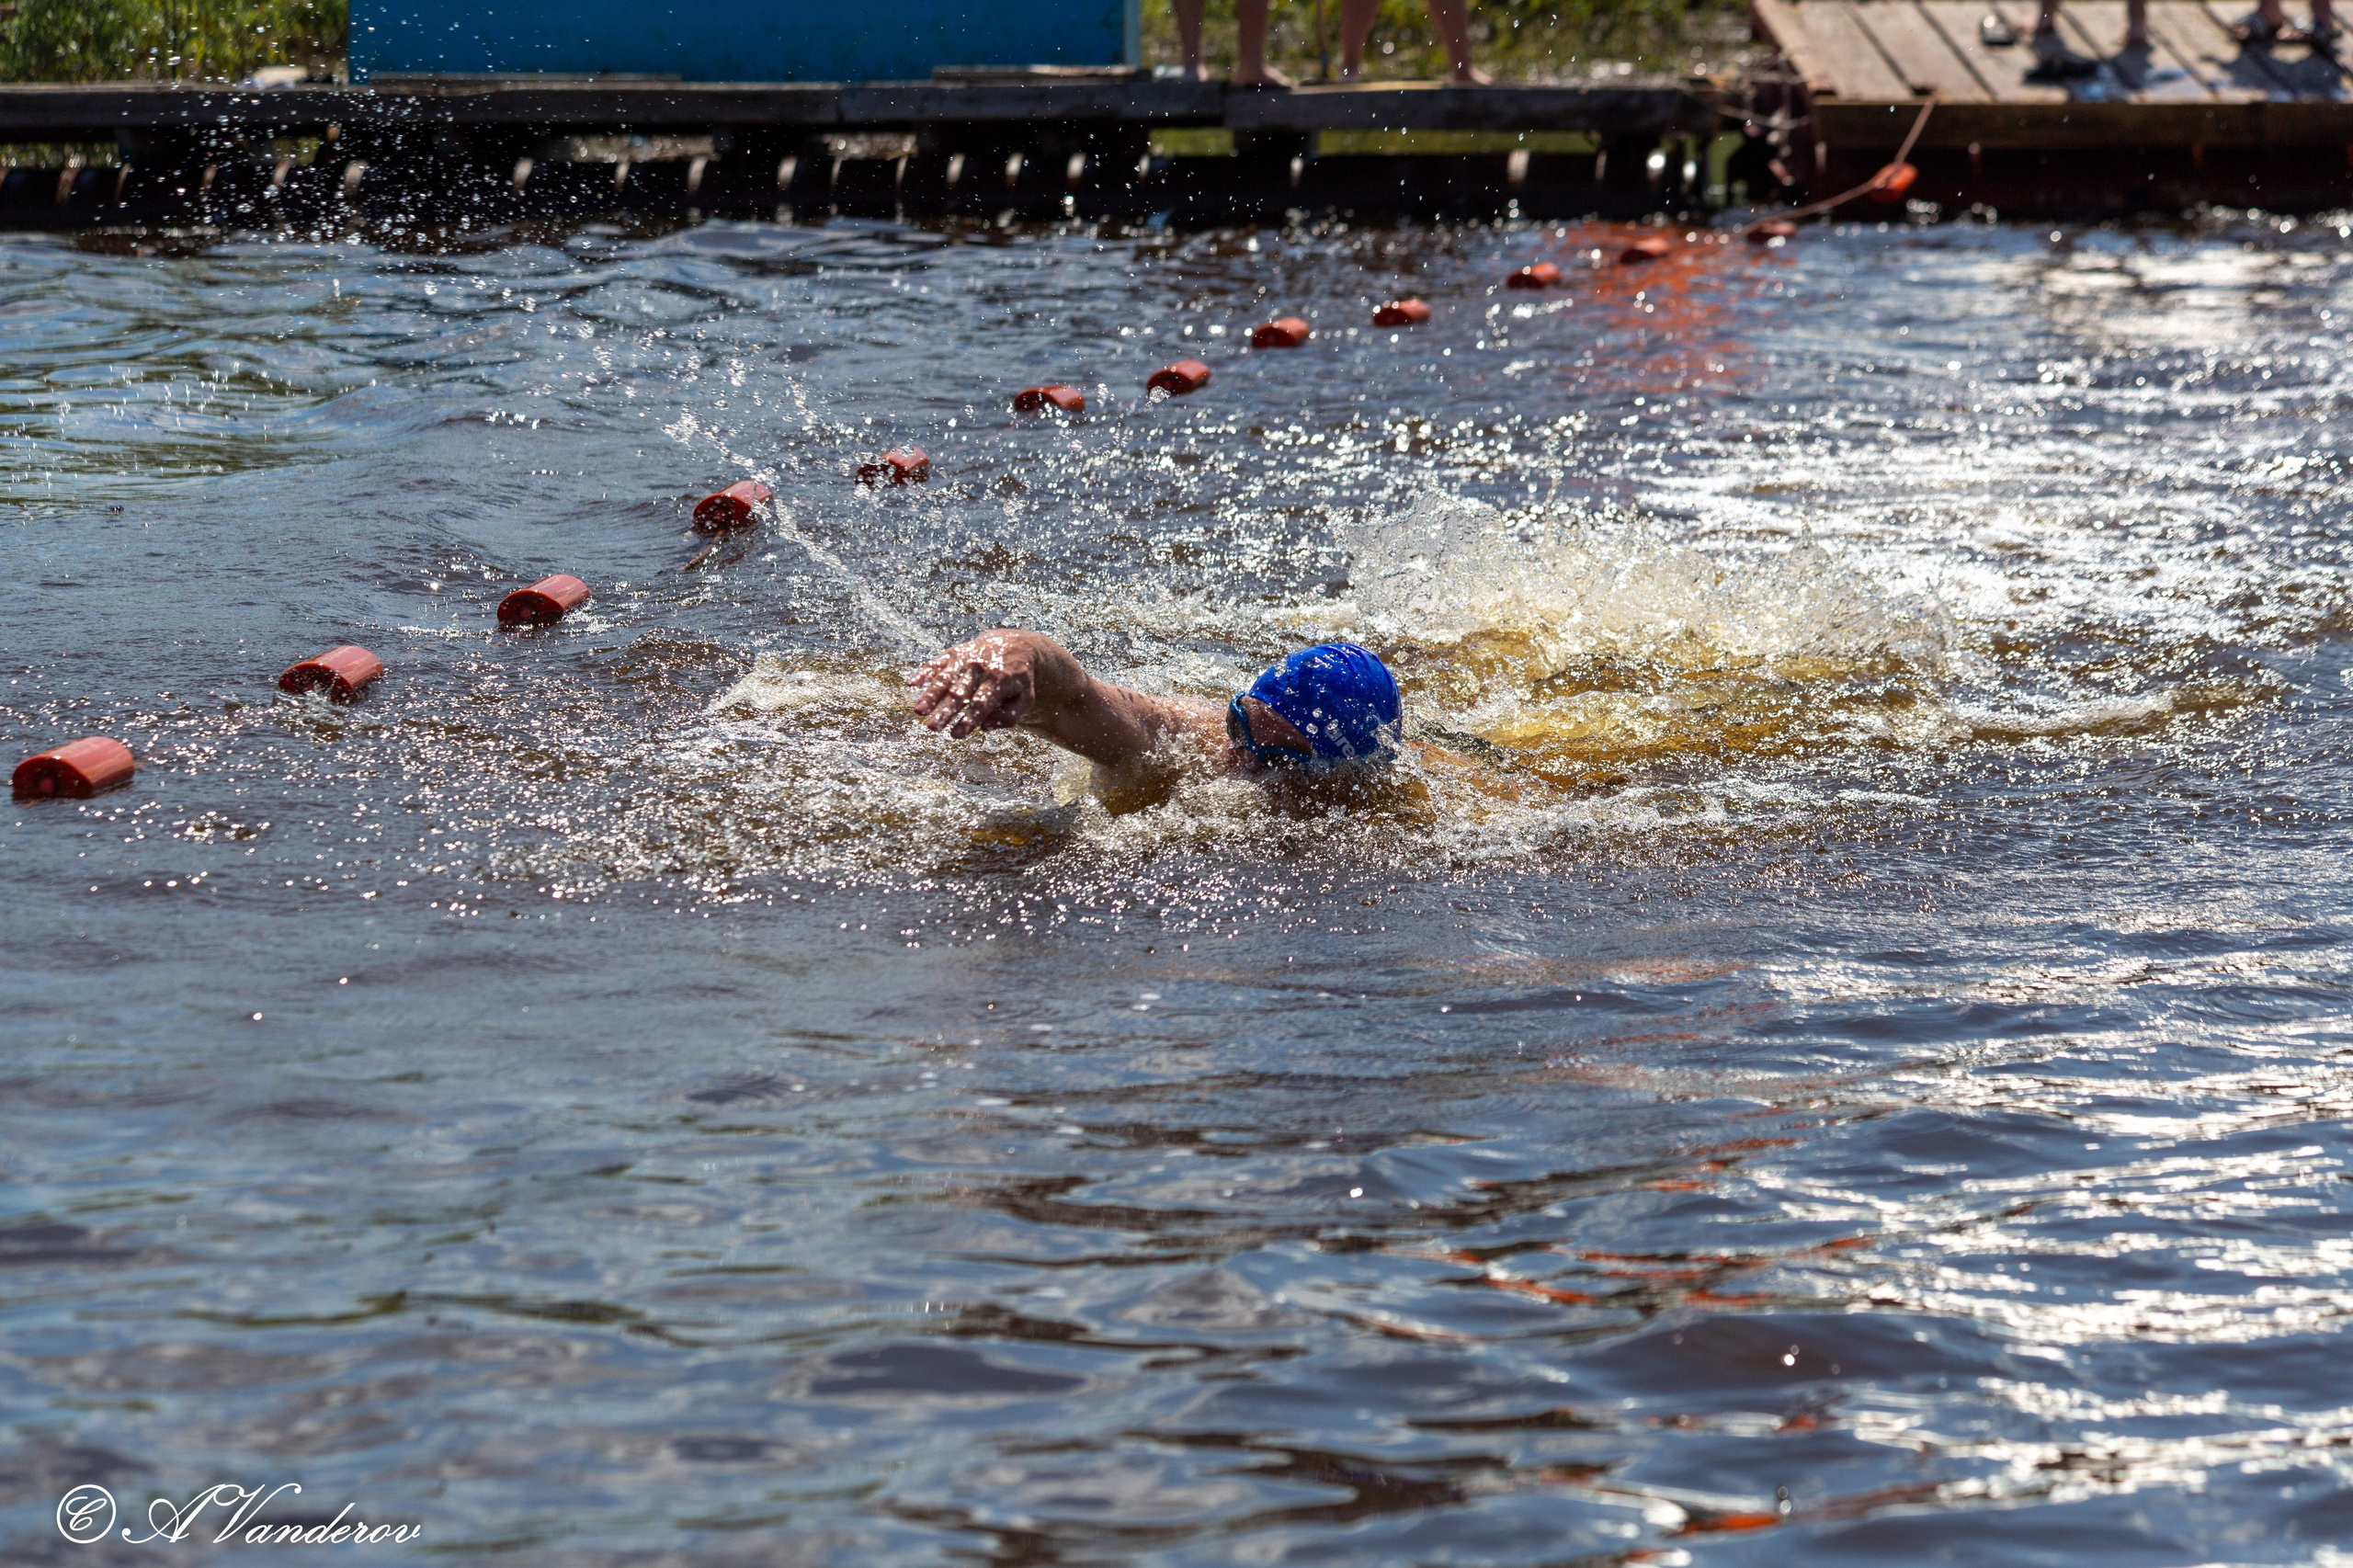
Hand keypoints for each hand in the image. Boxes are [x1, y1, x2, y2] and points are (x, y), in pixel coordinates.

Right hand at [907, 631, 1039, 737]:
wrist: (1016, 644)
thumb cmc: (1018, 680)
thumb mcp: (1025, 698)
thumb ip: (1010, 715)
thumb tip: (984, 727)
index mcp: (999, 680)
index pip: (981, 704)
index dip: (968, 720)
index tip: (956, 735)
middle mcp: (980, 668)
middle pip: (960, 693)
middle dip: (945, 711)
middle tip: (932, 727)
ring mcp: (966, 659)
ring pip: (945, 678)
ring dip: (930, 694)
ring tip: (918, 711)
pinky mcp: (954, 653)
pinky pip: (937, 662)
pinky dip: (924, 672)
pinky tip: (911, 684)